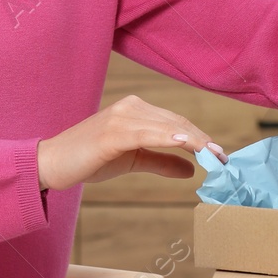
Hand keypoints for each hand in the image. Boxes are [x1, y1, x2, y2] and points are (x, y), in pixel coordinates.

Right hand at [36, 96, 225, 191]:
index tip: (220, 155)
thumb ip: (161, 161)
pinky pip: (147, 134)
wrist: (53, 163)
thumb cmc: (90, 159)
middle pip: (176, 121)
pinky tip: (186, 144)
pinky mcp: (112, 132)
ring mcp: (121, 117)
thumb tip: (191, 169)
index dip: (200, 137)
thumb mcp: (132, 160)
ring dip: (194, 140)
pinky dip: (169, 137)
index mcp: (135, 110)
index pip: (176, 121)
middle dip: (203, 140)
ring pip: (167, 126)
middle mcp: (130, 107)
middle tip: (223, 159)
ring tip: (213, 155)